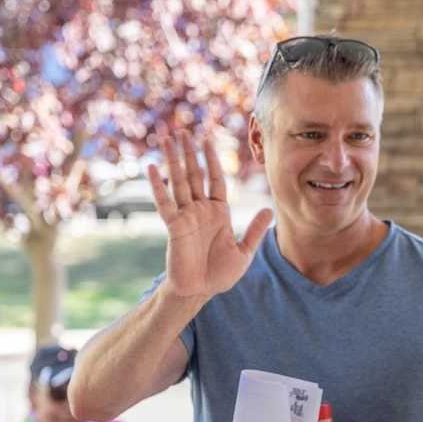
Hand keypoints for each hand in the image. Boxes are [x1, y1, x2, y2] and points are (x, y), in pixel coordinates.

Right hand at [147, 130, 272, 300]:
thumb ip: (256, 230)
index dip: (212, 160)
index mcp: (219, 213)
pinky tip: (152, 168)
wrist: (201, 291)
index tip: (208, 139)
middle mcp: (201, 210)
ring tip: (167, 139)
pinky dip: (158, 186)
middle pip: (194, 175)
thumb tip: (270, 210)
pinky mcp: (174, 226)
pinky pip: (165, 203)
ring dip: (173, 161)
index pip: (216, 179)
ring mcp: (186, 216)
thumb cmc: (220, 274)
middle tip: (182, 130)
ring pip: (178, 182)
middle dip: (189, 153)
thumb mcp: (245, 251)